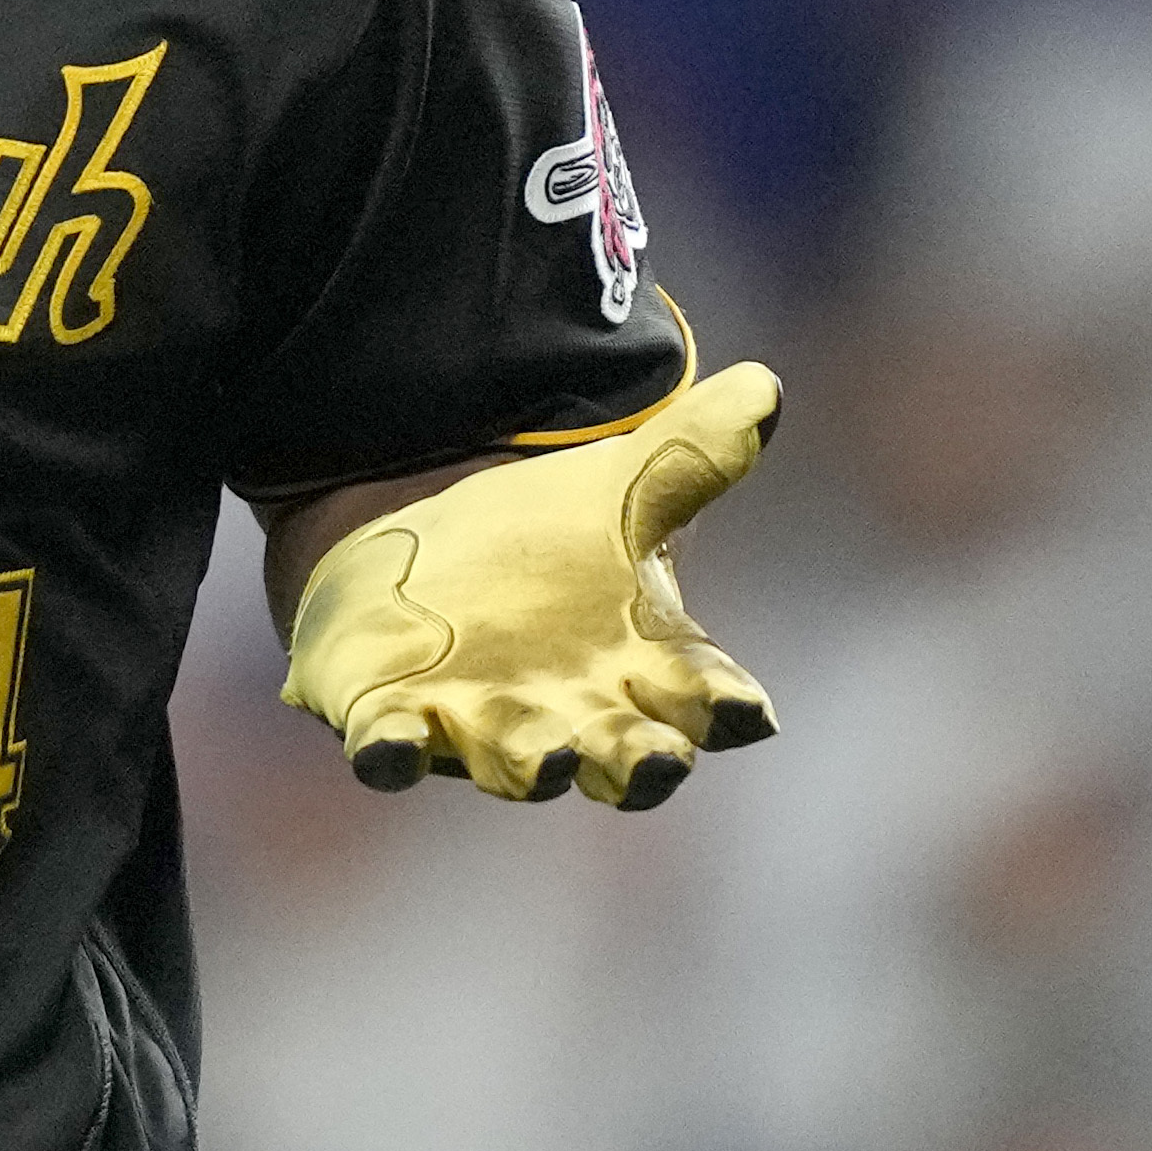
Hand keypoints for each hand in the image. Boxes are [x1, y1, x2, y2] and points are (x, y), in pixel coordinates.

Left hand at [277, 363, 781, 807]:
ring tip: (545, 761)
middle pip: (622, 757)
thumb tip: (763, 385)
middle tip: (659, 762)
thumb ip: (690, 453)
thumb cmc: (552, 545)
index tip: (745, 712)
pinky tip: (387, 751)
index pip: (701, 698)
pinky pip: (395, 750)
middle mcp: (575, 715)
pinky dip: (393, 754)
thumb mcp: (622, 492)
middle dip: (640, 765)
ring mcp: (484, 725)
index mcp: (645, 667)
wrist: (435, 560)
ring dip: (529, 764)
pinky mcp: (396, 720)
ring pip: (516, 762)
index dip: (723, 709)